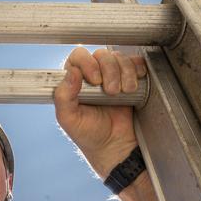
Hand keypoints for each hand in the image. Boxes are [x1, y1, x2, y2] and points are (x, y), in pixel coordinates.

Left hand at [53, 47, 146, 177]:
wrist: (115, 146)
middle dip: (110, 70)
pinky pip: (135, 63)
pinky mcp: (130, 78)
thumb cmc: (88, 134)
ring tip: (124, 92)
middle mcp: (93, 74)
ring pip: (119, 58)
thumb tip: (71, 72)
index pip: (78, 56)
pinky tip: (134, 85)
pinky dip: (137, 70)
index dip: (88, 63)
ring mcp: (112, 75)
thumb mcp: (69, 118)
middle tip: (111, 92)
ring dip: (125, 73)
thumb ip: (63, 96)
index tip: (95, 80)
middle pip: (101, 54)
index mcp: (74, 80)